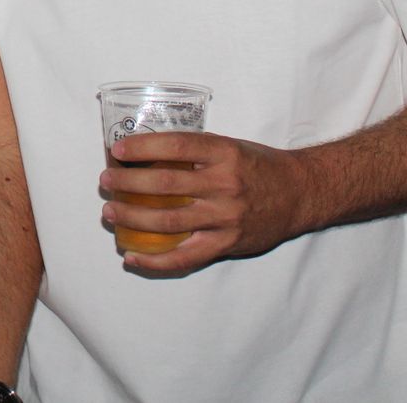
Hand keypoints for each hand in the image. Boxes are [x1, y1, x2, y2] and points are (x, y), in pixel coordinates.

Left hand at [100, 131, 308, 274]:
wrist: (300, 193)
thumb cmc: (258, 166)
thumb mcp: (229, 146)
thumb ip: (194, 151)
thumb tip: (145, 152)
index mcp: (223, 153)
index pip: (175, 145)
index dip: (143, 147)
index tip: (117, 149)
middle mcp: (224, 184)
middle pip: (165, 184)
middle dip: (128, 182)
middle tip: (106, 181)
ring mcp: (226, 217)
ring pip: (169, 220)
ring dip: (133, 217)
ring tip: (110, 212)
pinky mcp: (227, 243)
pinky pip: (186, 257)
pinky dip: (155, 261)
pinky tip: (132, 257)